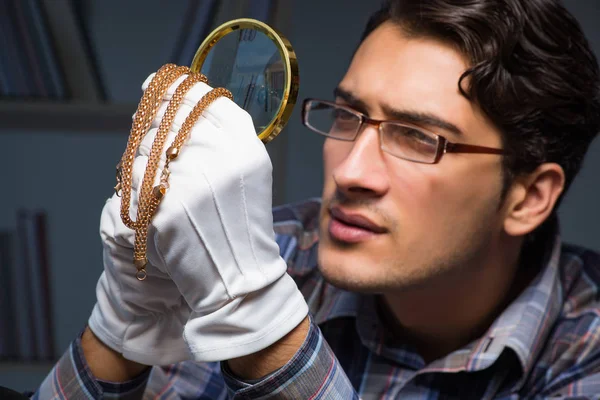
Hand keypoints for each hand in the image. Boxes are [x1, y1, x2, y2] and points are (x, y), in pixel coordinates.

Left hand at [90, 72, 307, 364]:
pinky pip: (134, 178)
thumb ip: (225, 132)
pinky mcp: (164, 208)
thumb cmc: (242, 222)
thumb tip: (181, 96)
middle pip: (169, 118)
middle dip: (155, 124)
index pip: (201, 99)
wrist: (238, 275)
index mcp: (245, 147)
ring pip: (145, 146)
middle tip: (156, 138)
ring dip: (144, 158)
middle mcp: (220, 159)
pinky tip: (157, 200)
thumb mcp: (249, 170)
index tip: (155, 85)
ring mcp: (191, 183)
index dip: (174, 89)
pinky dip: (137, 185)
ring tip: (166, 184)